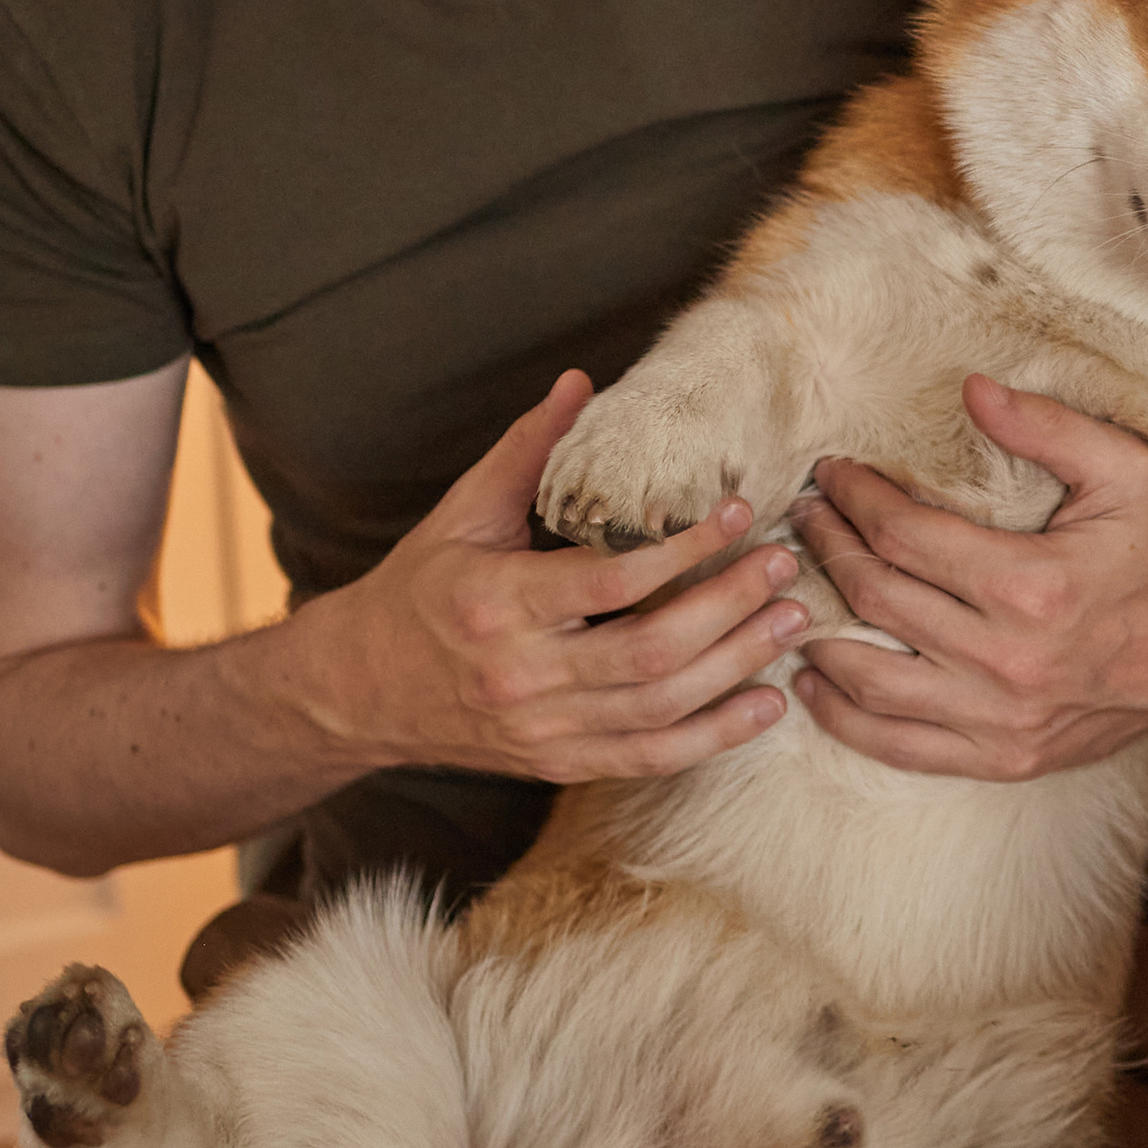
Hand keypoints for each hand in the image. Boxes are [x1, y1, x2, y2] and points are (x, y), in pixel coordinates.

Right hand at [300, 376, 807, 781]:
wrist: (356, 691)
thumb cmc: (418, 591)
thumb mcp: (462, 513)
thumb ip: (529, 451)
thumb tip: (582, 382)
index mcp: (498, 605)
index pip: (612, 582)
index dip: (685, 550)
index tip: (738, 513)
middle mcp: (522, 676)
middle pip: (649, 654)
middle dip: (729, 609)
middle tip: (784, 568)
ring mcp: (542, 730)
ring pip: (659, 710)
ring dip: (737, 667)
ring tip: (791, 622)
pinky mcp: (557, 765)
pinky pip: (649, 759)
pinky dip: (713, 737)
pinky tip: (765, 705)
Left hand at [789, 375, 1147, 777]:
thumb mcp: (1126, 471)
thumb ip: (1048, 427)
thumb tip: (972, 388)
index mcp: (1033, 585)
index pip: (904, 536)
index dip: (854, 500)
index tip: (832, 474)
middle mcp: (1007, 660)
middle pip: (876, 599)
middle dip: (826, 549)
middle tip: (803, 516)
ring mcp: (1000, 719)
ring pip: (869, 680)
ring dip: (816, 631)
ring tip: (793, 589)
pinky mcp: (1002, 758)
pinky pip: (899, 746)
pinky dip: (843, 717)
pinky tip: (814, 683)